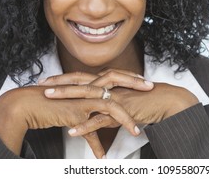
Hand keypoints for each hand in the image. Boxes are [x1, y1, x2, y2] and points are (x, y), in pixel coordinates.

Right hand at [0, 70, 148, 157]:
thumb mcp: (71, 107)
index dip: (128, 76)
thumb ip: (86, 116)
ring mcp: (81, 100)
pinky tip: (102, 157)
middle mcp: (86, 88)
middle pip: (115, 81)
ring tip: (137, 130)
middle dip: (135, 84)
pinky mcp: (74, 113)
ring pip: (110, 106)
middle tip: (150, 86)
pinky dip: (97, 145)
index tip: (142, 79)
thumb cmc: (47, 103)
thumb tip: (95, 131)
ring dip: (125, 119)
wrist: (26, 105)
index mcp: (87, 83)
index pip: (112, 74)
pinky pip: (91, 131)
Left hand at [45, 69, 198, 136]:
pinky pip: (101, 118)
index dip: (65, 77)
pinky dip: (86, 125)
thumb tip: (99, 109)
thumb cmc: (147, 99)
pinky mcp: (122, 110)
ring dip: (66, 96)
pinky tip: (72, 131)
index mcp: (110, 82)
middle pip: (81, 80)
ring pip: (87, 95)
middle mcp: (110, 85)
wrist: (166, 101)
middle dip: (60, 82)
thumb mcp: (124, 98)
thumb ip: (110, 102)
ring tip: (48, 98)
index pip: (83, 76)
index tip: (49, 79)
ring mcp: (115, 96)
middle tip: (41, 84)